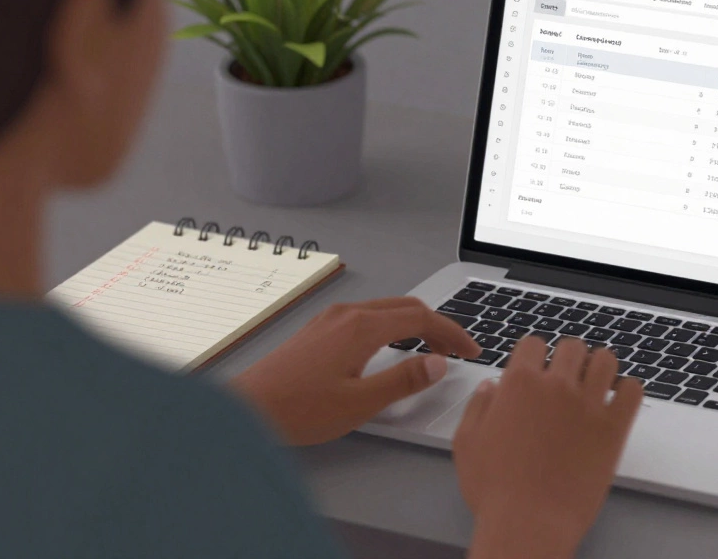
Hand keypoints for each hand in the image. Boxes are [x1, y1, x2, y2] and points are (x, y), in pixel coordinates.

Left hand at [232, 297, 480, 444]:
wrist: (246, 409)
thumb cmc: (298, 409)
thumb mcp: (360, 402)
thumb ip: (404, 380)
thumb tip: (437, 363)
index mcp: (362, 328)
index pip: (422, 319)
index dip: (452, 334)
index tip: (471, 351)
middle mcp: (348, 314)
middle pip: (407, 308)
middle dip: (438, 326)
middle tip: (458, 350)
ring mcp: (331, 319)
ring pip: (387, 310)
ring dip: (415, 326)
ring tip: (431, 352)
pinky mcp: (319, 330)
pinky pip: (368, 317)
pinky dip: (393, 328)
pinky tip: (393, 349)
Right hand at [454, 337, 642, 558]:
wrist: (529, 524)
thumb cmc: (495, 491)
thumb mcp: (467, 444)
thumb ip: (478, 407)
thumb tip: (491, 387)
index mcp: (519, 383)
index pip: (533, 343)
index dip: (535, 356)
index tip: (538, 370)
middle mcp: (556, 386)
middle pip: (572, 347)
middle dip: (569, 359)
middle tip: (567, 380)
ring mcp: (588, 405)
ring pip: (606, 360)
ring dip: (600, 368)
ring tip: (595, 386)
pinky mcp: (614, 428)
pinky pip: (632, 390)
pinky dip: (627, 391)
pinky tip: (616, 404)